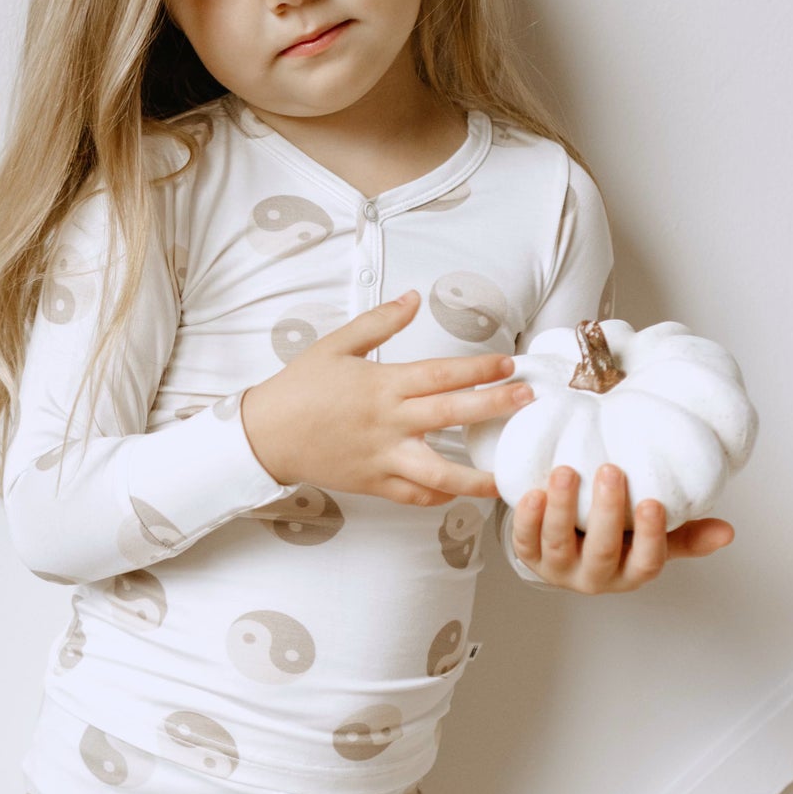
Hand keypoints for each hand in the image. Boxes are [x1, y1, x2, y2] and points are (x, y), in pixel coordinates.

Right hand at [240, 287, 532, 504]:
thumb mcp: (336, 345)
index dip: (478, 369)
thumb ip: (379, 323)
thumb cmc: (299, 388)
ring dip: (477, 475)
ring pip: (439, 472)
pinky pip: (415, 495)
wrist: (264, 435)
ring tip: (507, 474)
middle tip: (527, 400)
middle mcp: (388, 423)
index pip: (441, 375)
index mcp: (382, 386)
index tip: (508, 364)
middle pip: (451, 415)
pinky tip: (460, 490)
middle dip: (495, 407)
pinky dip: (440, 495)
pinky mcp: (374, 484)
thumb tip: (414, 298)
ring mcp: (382, 458)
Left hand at [510, 462, 735, 592]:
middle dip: (606, 512)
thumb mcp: (652, 538)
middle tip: (610, 471)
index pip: (647, 562)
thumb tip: (728, 533)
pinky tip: (533, 492)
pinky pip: (524, 541)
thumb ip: (687, 534)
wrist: (570, 544)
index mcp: (631, 573)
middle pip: (602, 551)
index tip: (652, 502)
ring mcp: (559, 568)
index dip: (650, 536)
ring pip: (559, 543)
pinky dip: (526, 518)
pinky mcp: (529, 556)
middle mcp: (595, 577)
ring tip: (567, 472)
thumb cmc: (619, 537)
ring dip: (562, 508)